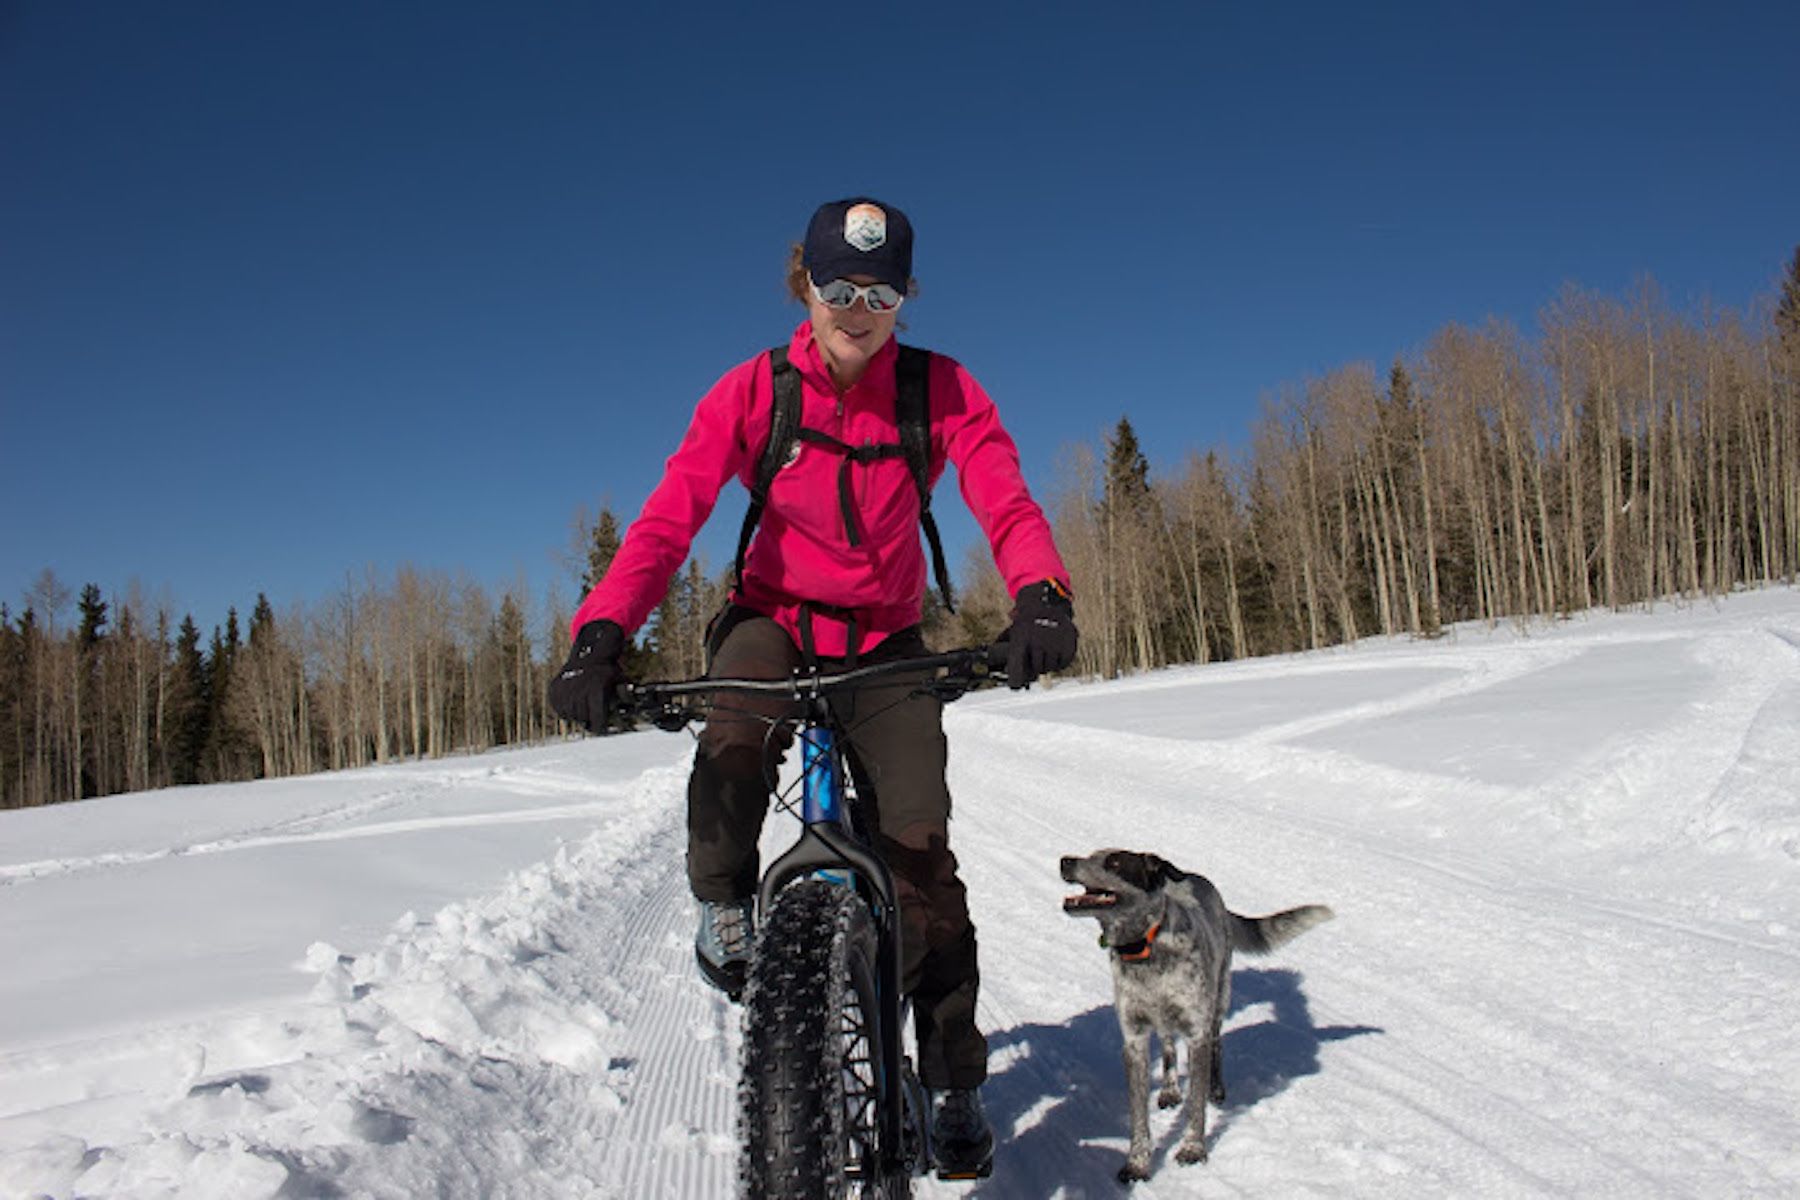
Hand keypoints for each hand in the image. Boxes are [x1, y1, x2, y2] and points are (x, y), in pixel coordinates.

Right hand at [548, 619, 626, 733]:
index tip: (602, 729)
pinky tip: (574, 700)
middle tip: (594, 710)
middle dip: (590, 719)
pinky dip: (567, 710)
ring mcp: (565, 692)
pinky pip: (560, 711)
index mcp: (596, 691)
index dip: (601, 728)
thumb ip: (625, 696)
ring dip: (578, 714)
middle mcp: (579, 692)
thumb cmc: (606, 671)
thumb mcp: (620, 681)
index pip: (598, 720)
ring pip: (572, 716)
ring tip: (584, 702)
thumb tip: (631, 707)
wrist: (587, 655)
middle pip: (584, 720)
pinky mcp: (554, 692)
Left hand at [1001, 580, 1076, 688]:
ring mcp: (1054, 644)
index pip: (1017, 666)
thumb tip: (989, 663)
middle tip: (1036, 660)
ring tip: (1046, 654)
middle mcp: (1038, 643)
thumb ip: (1003, 645)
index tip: (1015, 686)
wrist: (1049, 603)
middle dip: (1036, 667)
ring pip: (1050, 667)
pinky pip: (1063, 664)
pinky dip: (1060, 662)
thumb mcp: (1013, 630)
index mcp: (1022, 640)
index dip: (1016, 678)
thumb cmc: (1027, 621)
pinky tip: (1056, 653)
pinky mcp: (1068, 645)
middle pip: (1037, 669)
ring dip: (1048, 665)